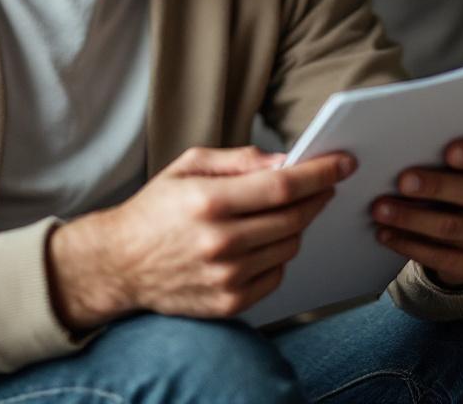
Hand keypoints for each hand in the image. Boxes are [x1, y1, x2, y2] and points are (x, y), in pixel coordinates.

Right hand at [46, 145, 354, 327]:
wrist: (119, 264)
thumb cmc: (156, 209)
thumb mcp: (188, 166)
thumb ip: (239, 160)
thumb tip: (286, 160)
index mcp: (208, 201)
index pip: (283, 186)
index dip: (320, 172)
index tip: (343, 162)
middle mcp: (219, 242)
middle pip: (294, 217)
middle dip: (317, 196)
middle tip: (324, 184)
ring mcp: (225, 277)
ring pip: (289, 246)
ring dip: (296, 225)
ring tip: (283, 212)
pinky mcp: (229, 303)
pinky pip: (276, 275)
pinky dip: (278, 255)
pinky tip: (262, 242)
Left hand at [371, 135, 462, 287]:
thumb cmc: (458, 178)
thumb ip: (441, 150)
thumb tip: (399, 146)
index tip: (450, 151)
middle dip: (436, 186)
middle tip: (403, 181)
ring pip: (450, 227)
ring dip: (411, 218)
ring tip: (380, 209)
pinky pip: (439, 257)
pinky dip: (408, 244)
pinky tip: (385, 233)